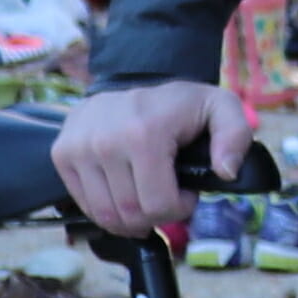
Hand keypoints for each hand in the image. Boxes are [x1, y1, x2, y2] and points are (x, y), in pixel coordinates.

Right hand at [55, 77, 250, 239]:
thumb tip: (226, 171)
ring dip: (130, 219)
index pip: (158, 204)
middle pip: (130, 214)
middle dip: (155, 217)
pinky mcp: (61, 154)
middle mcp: (103, 142)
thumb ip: (236, 136)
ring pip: (104, 215)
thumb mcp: (221, 108)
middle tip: (167, 200)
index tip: (188, 194)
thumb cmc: (180, 103)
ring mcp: (77, 148)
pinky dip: (106, 210)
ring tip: (146, 199)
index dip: (179, 209)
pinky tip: (123, 194)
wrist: (132, 78)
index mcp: (144, 134)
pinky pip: (83, 204)